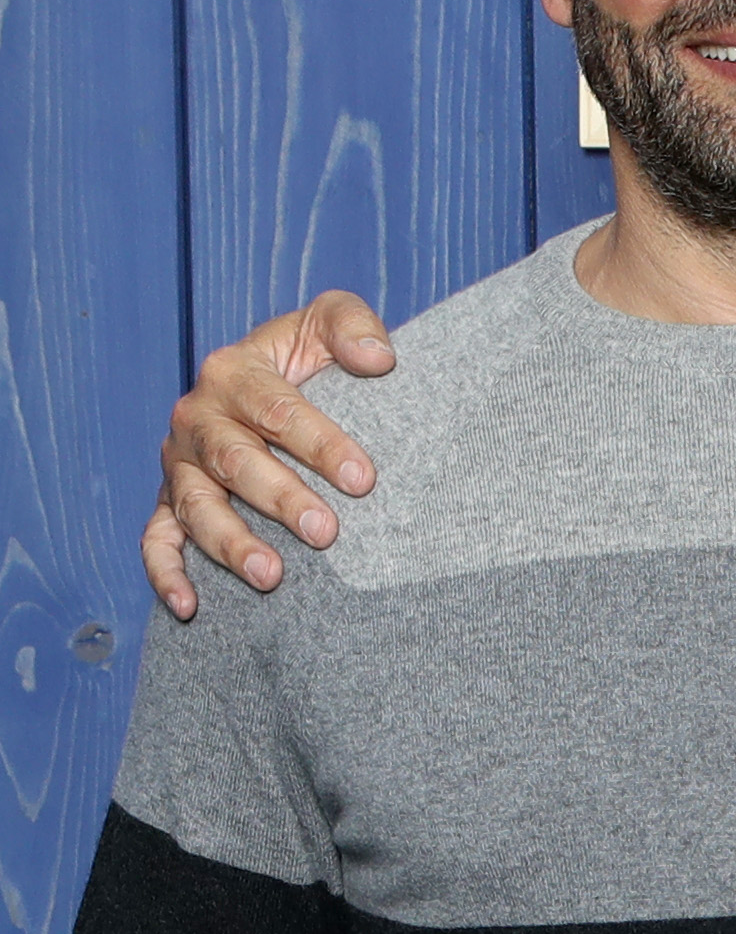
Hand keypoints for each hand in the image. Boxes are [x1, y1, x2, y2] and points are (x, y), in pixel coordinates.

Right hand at [143, 292, 394, 616]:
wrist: (280, 392)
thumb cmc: (311, 363)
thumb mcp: (329, 326)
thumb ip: (351, 325)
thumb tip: (378, 357)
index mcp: (235, 372)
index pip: (277, 409)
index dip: (319, 443)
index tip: (361, 477)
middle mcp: (199, 418)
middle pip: (235, 460)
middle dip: (280, 497)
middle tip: (325, 531)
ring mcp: (182, 466)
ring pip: (197, 507)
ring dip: (230, 543)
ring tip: (272, 574)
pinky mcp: (172, 503)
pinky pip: (158, 541)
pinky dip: (167, 573)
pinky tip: (190, 608)